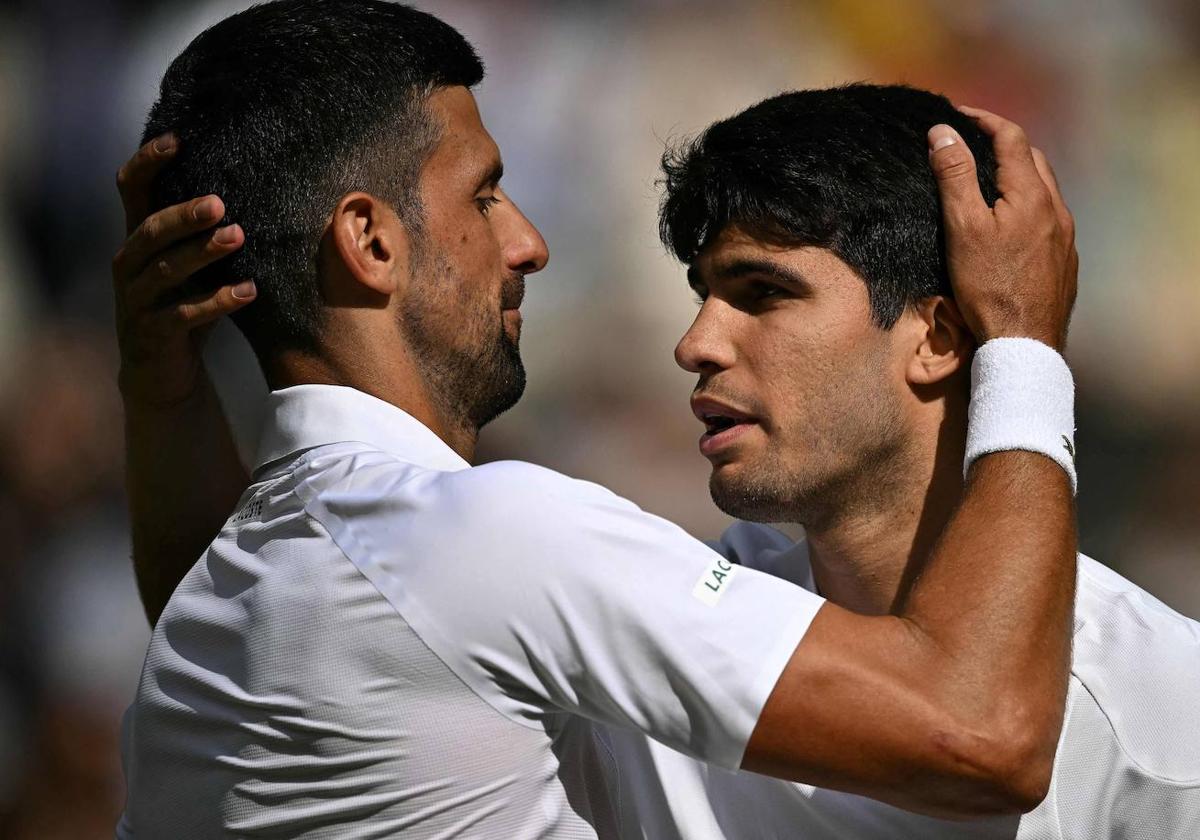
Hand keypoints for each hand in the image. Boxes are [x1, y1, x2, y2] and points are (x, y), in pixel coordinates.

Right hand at [113, 134, 252, 407]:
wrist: (163, 373)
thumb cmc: (184, 307)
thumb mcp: (193, 267)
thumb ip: (207, 234)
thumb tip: (260, 191)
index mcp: (139, 240)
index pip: (132, 190)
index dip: (147, 162)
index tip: (177, 139)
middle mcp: (129, 264)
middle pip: (150, 230)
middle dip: (183, 215)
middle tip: (219, 202)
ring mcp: (135, 300)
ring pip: (166, 270)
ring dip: (203, 252)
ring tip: (239, 236)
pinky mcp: (150, 334)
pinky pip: (184, 315)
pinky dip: (218, 301)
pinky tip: (249, 291)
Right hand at [927, 107, 1077, 350]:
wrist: (1024, 342)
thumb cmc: (988, 286)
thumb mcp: (962, 227)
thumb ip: (955, 176)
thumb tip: (943, 132)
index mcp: (1032, 195)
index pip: (1011, 138)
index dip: (984, 120)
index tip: (957, 114)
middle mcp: (1056, 209)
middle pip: (1033, 159)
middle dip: (1003, 144)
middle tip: (971, 145)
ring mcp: (1064, 236)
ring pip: (1044, 189)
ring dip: (1018, 175)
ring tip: (988, 181)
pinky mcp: (1064, 260)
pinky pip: (1048, 217)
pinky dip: (1027, 204)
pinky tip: (1009, 224)